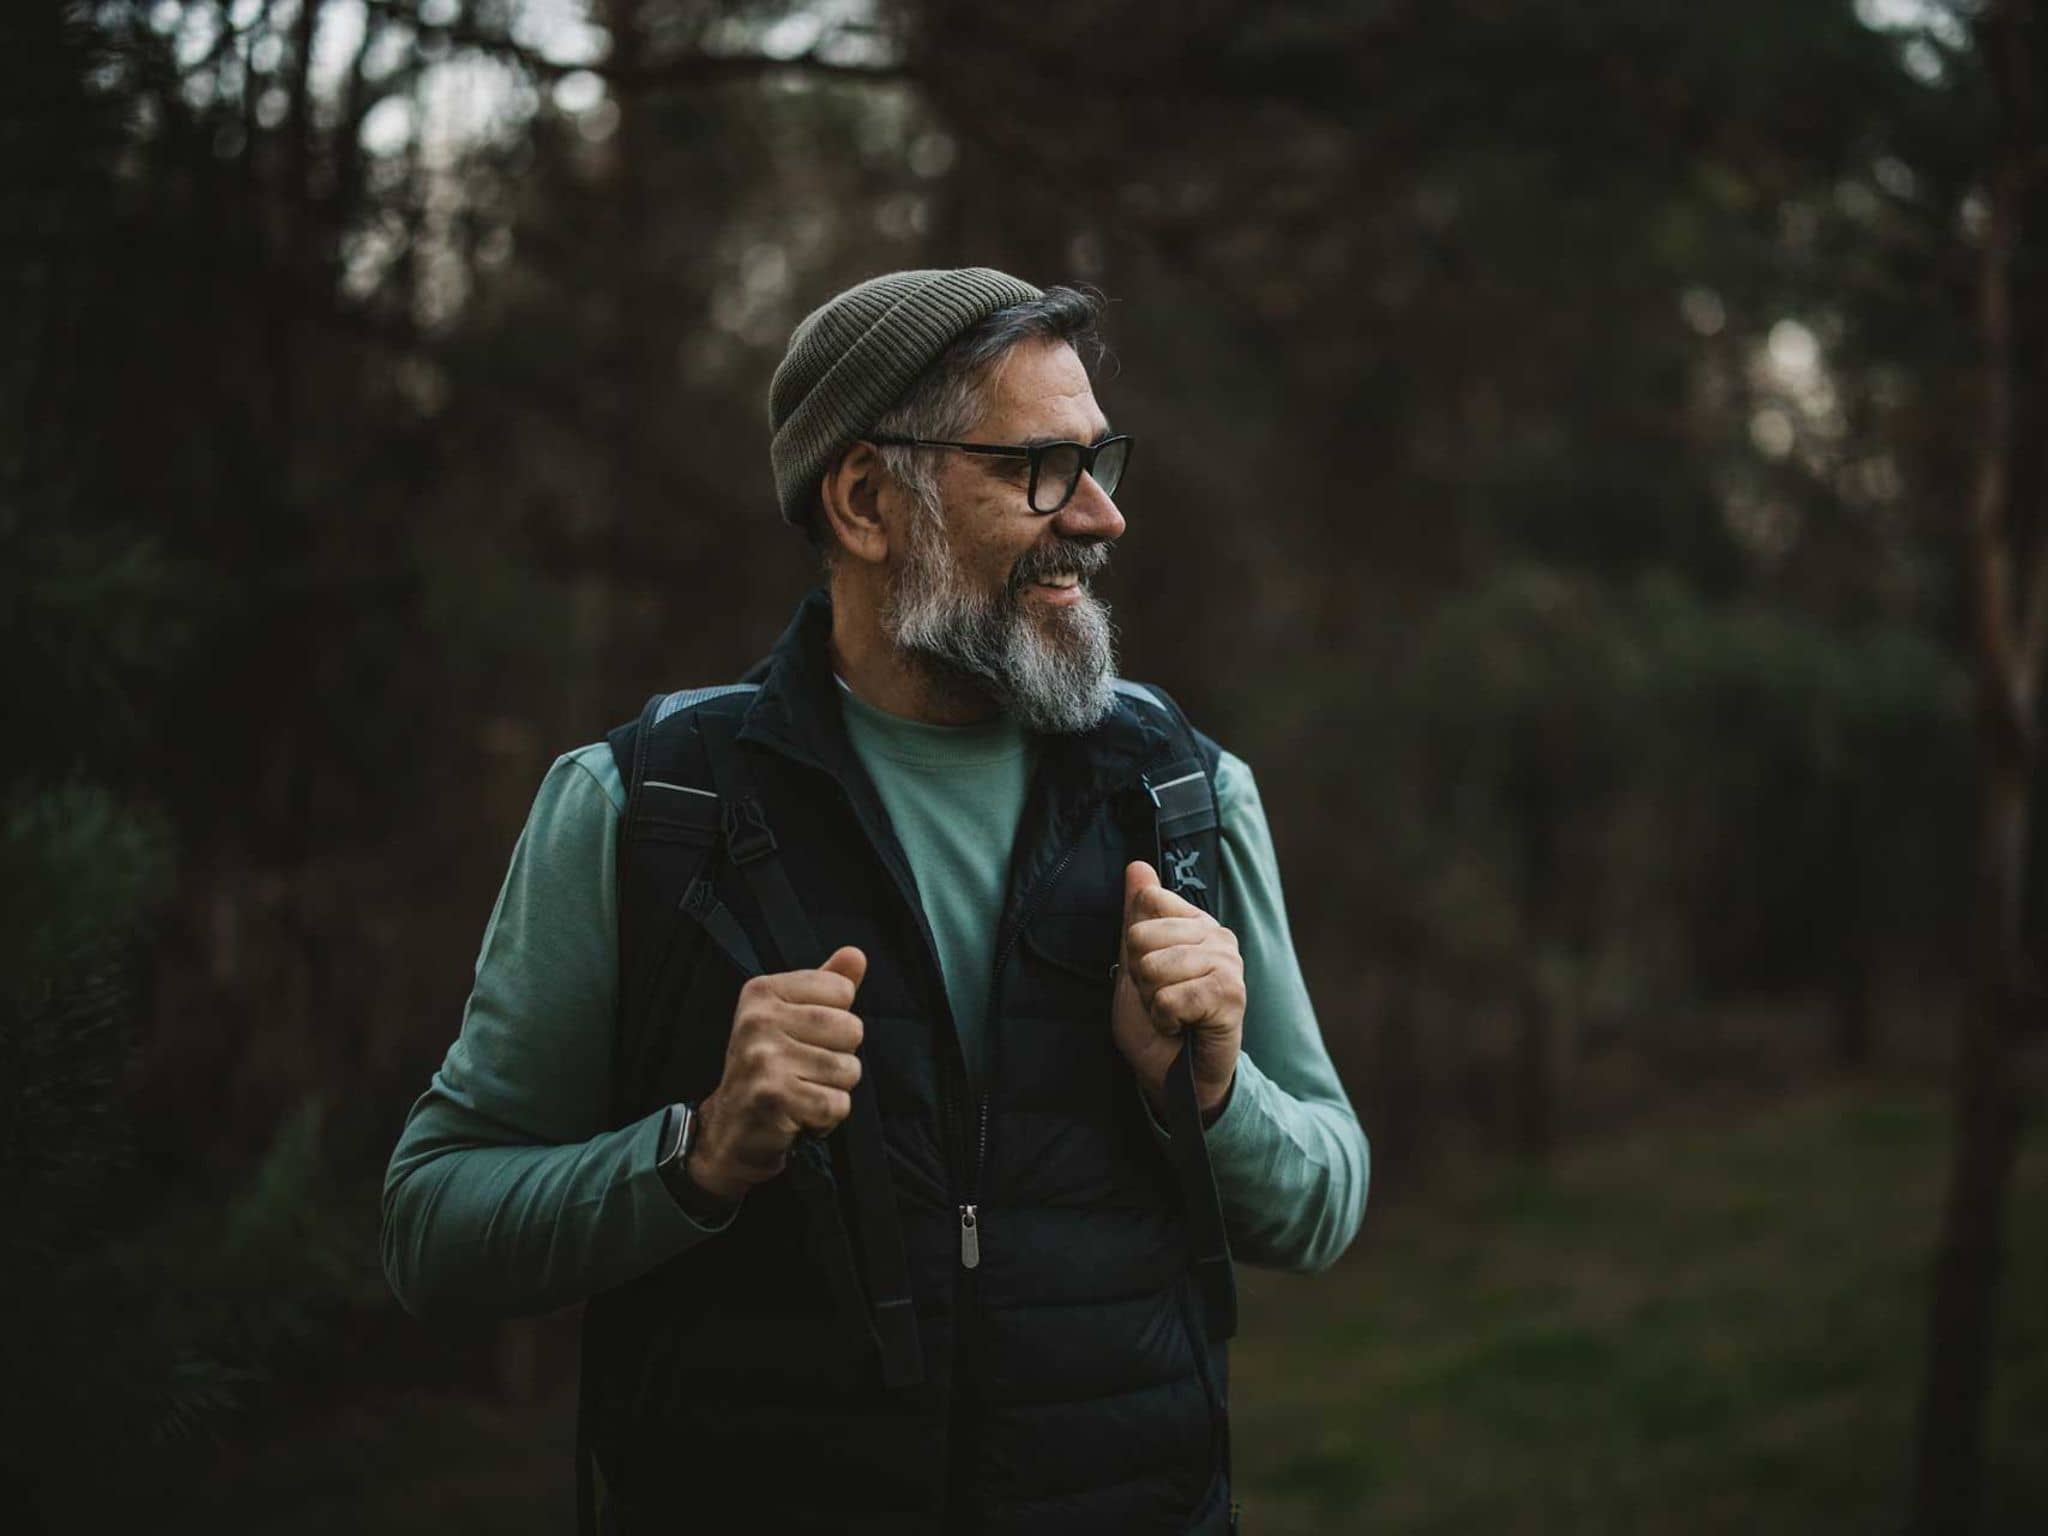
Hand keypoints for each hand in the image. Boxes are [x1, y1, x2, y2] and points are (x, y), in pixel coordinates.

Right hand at [688, 946, 866, 1204]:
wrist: (729, 1131)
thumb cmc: (768, 1068)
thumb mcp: (791, 1018)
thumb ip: (826, 985)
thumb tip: (857, 954)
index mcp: (762, 991)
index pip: (842, 991)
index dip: (836, 1021)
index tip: (804, 1039)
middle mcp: (759, 1019)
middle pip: (851, 1028)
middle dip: (840, 1058)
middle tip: (803, 1071)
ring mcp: (764, 1058)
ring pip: (848, 1069)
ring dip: (834, 1090)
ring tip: (801, 1092)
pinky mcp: (774, 1097)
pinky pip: (837, 1104)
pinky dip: (827, 1118)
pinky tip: (799, 1115)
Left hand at [1110, 861, 1243, 1122]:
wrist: (1176, 1075)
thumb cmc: (1157, 1022)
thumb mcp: (1134, 965)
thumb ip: (1136, 917)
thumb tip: (1137, 865)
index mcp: (1194, 922)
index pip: (1147, 900)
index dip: (1134, 943)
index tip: (1149, 971)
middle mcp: (1217, 935)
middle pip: (1143, 935)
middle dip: (1141, 976)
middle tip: (1162, 997)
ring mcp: (1228, 963)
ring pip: (1155, 967)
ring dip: (1153, 1001)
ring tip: (1172, 1013)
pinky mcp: (1231, 994)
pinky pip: (1173, 998)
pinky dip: (1166, 1019)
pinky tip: (1182, 1026)